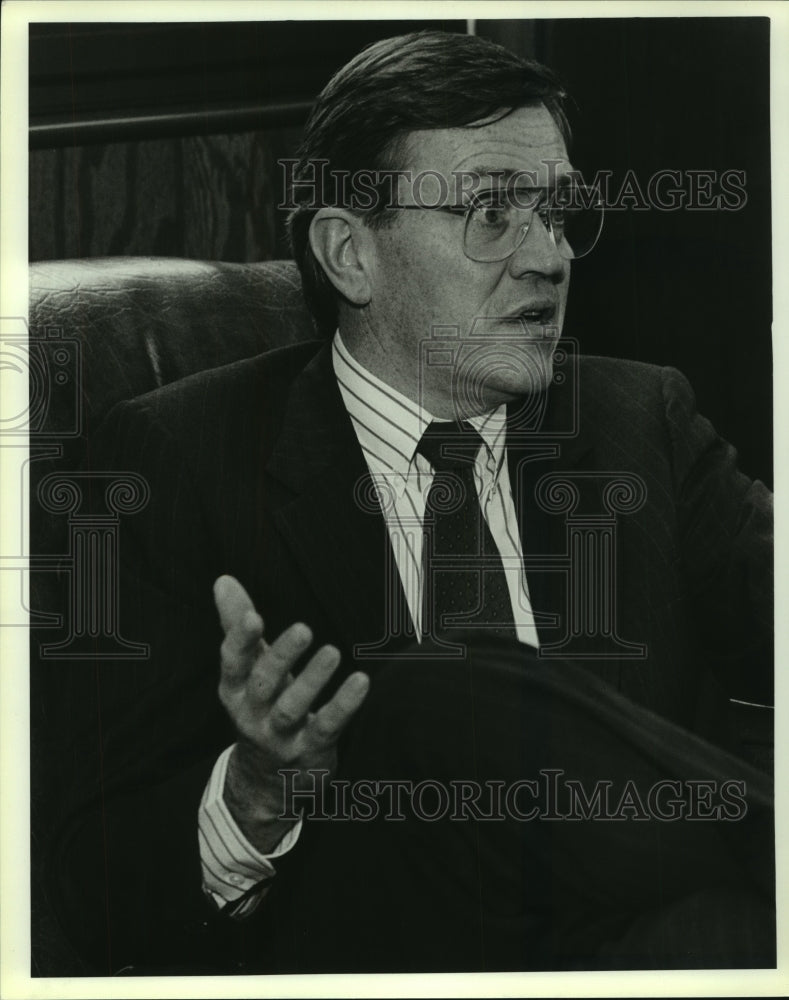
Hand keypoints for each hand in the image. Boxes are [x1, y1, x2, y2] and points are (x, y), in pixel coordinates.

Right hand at [213, 575, 368, 851]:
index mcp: (234, 688)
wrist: (266, 777)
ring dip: (312, 680)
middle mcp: (252, 713)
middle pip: (263, 684)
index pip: (232, 662)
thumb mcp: (246, 668)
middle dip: (281, 657)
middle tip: (303, 628)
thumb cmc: (260, 703)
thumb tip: (223, 580)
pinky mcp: (309, 749)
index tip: (253, 617)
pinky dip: (343, 706)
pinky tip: (360, 682)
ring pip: (292, 708)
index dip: (240, 640)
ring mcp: (280, 735)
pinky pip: (326, 726)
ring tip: (332, 651)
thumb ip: (237, 624)